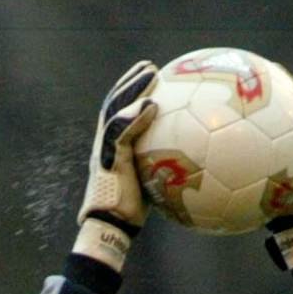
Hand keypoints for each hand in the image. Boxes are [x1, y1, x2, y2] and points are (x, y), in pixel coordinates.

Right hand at [77, 60, 158, 231]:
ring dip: (132, 89)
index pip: (118, 113)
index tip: (148, 79)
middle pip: (114, 103)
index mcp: (112, 148)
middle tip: (148, 66)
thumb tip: (187, 167)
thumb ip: (158, 169)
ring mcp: (104, 150)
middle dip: (130, 82)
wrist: (109, 228)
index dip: (130, 93)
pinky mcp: (109, 160)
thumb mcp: (146, 185)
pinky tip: (152, 106)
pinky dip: (135, 117)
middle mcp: (105, 144)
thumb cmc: (130, 214)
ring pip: (116, 110)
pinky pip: (121, 132)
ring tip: (150, 73)